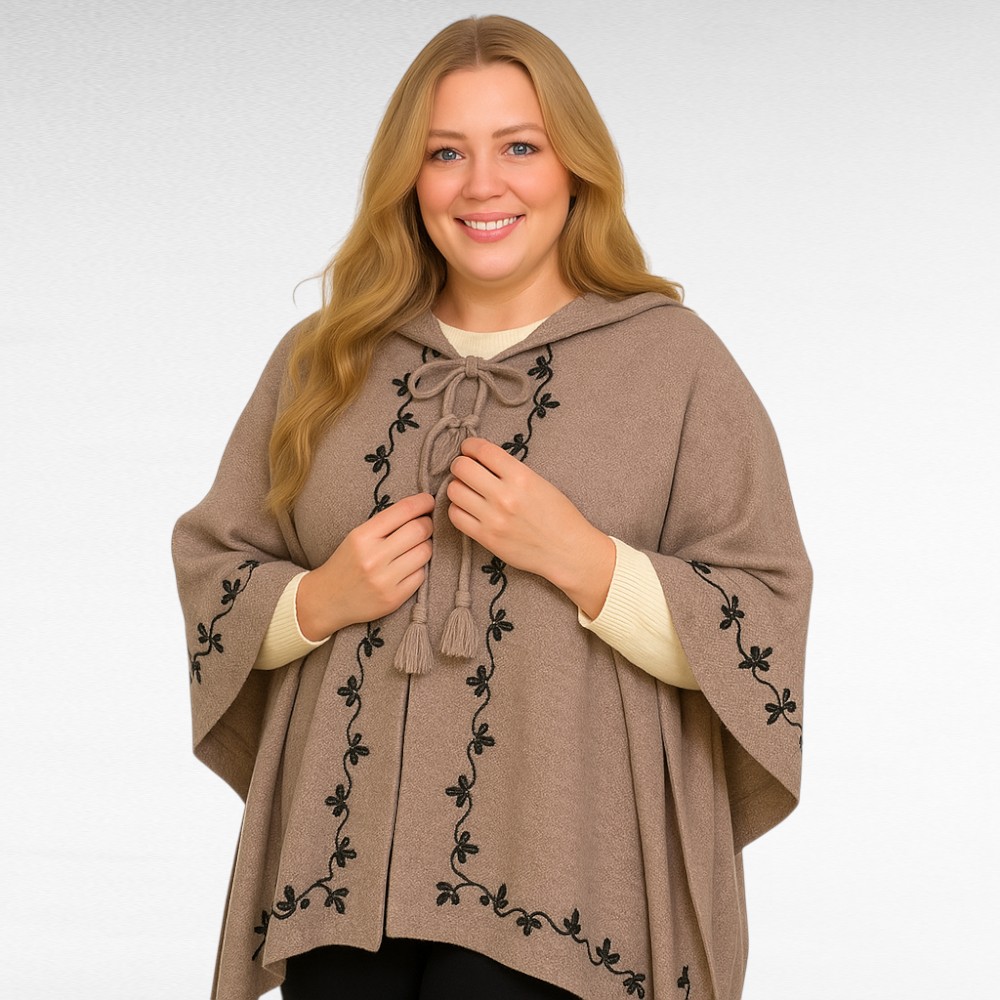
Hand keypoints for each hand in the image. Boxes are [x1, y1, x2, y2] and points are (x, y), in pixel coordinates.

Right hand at [296, 492, 434, 638]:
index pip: (402, 511)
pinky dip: (419, 568)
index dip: (422, 502)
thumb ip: (385, 524)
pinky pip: (421, 575)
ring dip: (426, 546)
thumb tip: (421, 509)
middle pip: (419, 530)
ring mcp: (384, 580)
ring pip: (425, 552)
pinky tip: (409, 567)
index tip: (429, 501)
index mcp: (362, 537)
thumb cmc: (346, 563)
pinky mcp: (394, 598)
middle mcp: (373, 558)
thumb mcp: (357, 537)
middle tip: (426, 524)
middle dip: (428, 524)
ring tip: (416, 546)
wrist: (327, 600)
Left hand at [446, 438, 614, 617]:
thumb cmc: (559, 516)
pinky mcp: (486, 538)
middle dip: (461, 465)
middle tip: (465, 469)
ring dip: (458, 487)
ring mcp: (493, 518)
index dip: (470, 446)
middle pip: (462, 468)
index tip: (469, 449)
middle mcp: (505, 496)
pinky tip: (468, 509)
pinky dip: (458, 509)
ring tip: (467, 490)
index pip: (483, 450)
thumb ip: (512, 470)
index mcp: (521, 477)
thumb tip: (482, 460)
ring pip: (454, 491)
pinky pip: (456, 516)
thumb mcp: (541, 483)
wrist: (567, 551)